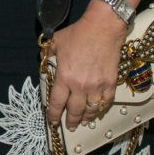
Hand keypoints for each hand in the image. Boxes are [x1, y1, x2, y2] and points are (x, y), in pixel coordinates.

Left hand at [45, 3, 125, 130]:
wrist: (103, 27)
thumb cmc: (79, 33)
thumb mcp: (57, 42)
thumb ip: (48, 54)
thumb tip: (43, 60)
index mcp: (65, 76)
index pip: (56, 103)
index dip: (53, 115)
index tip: (52, 121)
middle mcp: (80, 85)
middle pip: (74, 111)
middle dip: (69, 121)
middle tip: (68, 126)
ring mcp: (97, 86)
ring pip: (90, 110)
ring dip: (85, 118)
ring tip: (81, 121)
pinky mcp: (110, 83)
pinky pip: (105, 102)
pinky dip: (100, 108)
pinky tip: (97, 110)